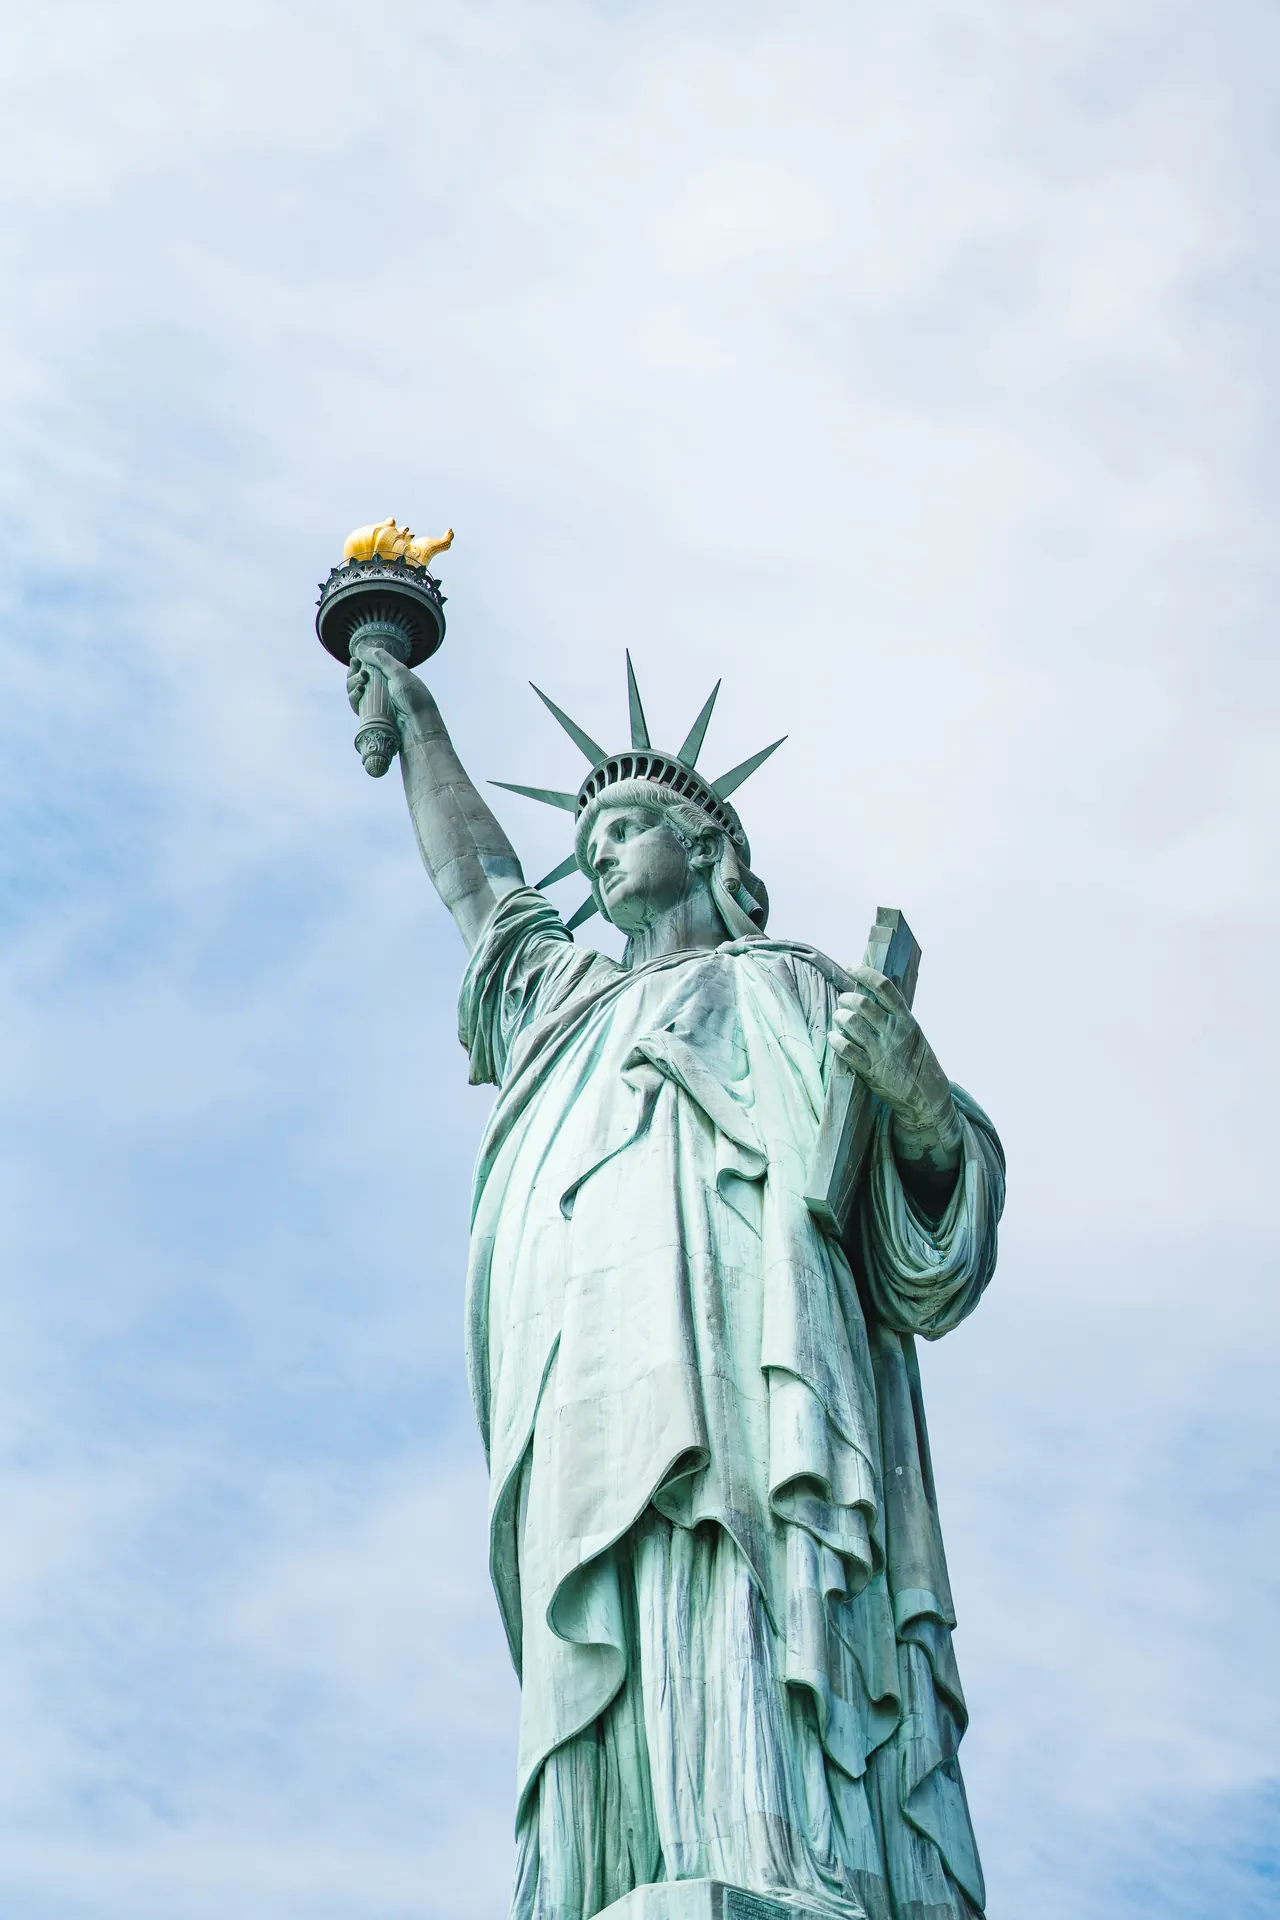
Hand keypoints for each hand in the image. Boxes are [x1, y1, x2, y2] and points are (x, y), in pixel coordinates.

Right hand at [346, 642, 431, 726]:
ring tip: (362, 681)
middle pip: (357, 677)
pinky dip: (353, 696)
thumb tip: (361, 647)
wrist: (419, 725)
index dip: (358, 663)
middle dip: (354, 672)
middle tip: (362, 672)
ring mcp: (374, 702)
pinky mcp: (369, 716)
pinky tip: (359, 691)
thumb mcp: (400, 673)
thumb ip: (381, 659)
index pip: (367, 667)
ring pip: (353, 690)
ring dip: (353, 682)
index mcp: (388, 677)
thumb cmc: (414, 699)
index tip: (355, 660)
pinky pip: (355, 704)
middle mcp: (380, 689)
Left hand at [830, 968, 957, 1146]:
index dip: (865, 972)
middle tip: (844, 1001)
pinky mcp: (870, 1070)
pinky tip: (836, 1037)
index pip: (884, 987)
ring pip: (851, 1022)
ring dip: (840, 1016)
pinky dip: (837, 1040)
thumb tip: (887, 983)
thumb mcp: (914, 1032)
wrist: (926, 1096)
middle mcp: (893, 1032)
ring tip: (840, 1018)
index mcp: (906, 1020)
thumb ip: (898, 1011)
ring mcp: (881, 1051)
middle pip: (862, 1004)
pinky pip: (846, 1049)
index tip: (852, 966)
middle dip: (847, 998)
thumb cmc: (918, 1059)